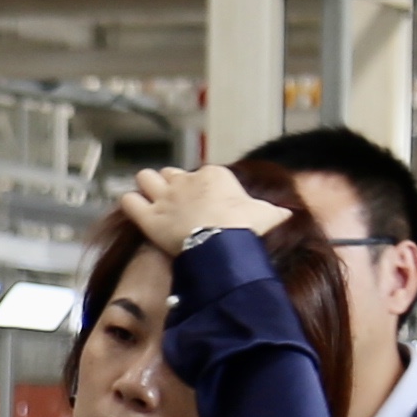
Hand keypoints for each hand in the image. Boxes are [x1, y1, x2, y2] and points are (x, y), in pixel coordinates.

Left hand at [126, 165, 291, 256]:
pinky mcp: (147, 216)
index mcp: (214, 175)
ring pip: (146, 178)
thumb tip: (288, 213)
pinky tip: (135, 209)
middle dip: (170, 185)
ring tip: (151, 199)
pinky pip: (129, 201)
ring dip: (147, 187)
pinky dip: (130, 204)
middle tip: (174, 202)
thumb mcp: (267, 215)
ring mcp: (164, 197)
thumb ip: (273, 212)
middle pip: (170, 173)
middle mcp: (185, 181)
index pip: (200, 174)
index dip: (199, 187)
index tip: (203, 201)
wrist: (223, 242)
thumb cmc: (246, 227)